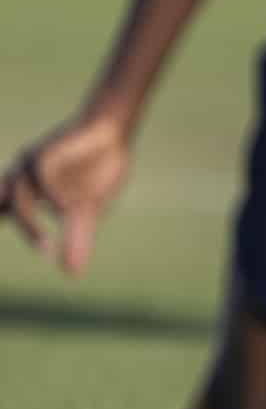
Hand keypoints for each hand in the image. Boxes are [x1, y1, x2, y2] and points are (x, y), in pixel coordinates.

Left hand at [3, 114, 133, 276]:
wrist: (113, 134)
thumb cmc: (97, 169)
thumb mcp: (87, 212)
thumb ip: (77, 241)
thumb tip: (71, 275)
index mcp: (27, 195)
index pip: (2, 215)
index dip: (1, 221)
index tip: (34, 249)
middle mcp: (22, 180)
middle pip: (2, 208)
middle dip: (18, 226)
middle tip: (36, 253)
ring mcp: (31, 166)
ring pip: (18, 198)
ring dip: (28, 225)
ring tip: (46, 247)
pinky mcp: (45, 151)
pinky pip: (39, 175)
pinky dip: (50, 196)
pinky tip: (64, 211)